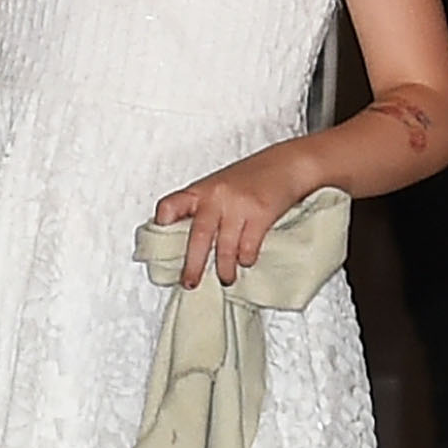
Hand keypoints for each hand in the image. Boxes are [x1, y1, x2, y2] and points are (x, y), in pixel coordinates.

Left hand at [153, 142, 308, 288]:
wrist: (288, 163)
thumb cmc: (251, 176)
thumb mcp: (218, 186)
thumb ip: (202, 207)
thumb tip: (186, 241)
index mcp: (200, 190)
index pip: (170, 205)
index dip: (161, 224)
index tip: (158, 244)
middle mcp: (215, 197)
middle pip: (198, 236)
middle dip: (193, 265)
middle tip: (190, 283)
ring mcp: (238, 205)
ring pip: (224, 247)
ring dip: (224, 268)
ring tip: (225, 279)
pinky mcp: (261, 213)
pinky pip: (248, 245)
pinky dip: (246, 258)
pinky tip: (246, 261)